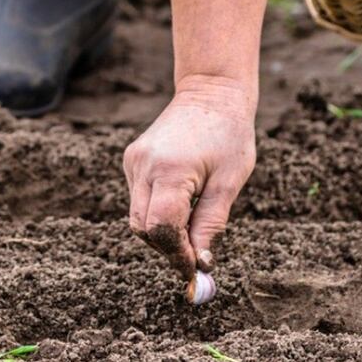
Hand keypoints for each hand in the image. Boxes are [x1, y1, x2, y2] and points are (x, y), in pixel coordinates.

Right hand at [124, 77, 256, 280]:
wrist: (212, 92)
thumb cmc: (229, 136)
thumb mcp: (229, 183)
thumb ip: (210, 225)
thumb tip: (201, 264)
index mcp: (170, 170)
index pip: (162, 229)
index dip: (178, 254)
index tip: (196, 269)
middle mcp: (144, 165)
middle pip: (144, 228)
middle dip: (168, 247)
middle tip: (196, 256)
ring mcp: (134, 161)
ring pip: (137, 216)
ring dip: (161, 231)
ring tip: (191, 227)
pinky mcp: (132, 158)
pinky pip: (138, 198)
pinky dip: (156, 211)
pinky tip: (181, 202)